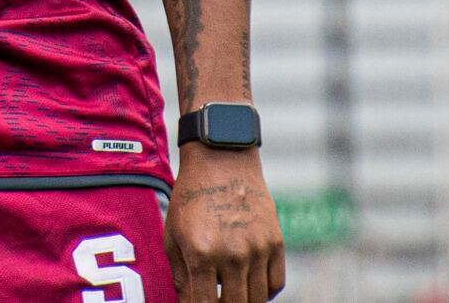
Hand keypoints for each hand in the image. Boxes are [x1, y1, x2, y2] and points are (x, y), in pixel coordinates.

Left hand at [166, 147, 284, 301]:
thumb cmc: (191, 197)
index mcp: (201, 253)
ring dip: (242, 300)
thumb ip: (180, 276)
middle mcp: (233, 254)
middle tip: (215, 297)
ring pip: (257, 300)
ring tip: (230, 291)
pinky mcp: (276, 242)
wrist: (221, 160)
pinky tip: (248, 283)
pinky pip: (275, 284)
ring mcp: (258, 249)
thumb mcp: (173, 235)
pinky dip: (263, 291)